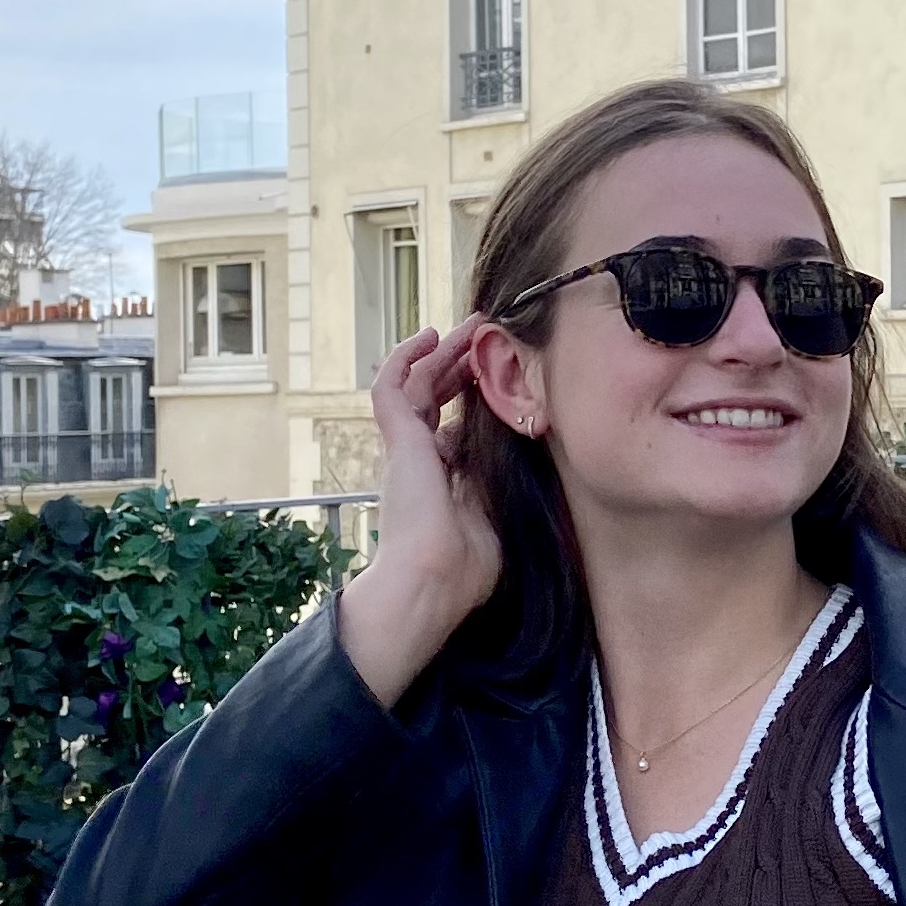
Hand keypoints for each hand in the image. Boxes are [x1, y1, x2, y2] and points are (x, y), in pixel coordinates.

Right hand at [335, 322, 505, 709]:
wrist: (432, 578)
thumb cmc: (466, 565)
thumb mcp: (495, 514)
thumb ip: (498, 481)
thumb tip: (516, 447)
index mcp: (440, 483)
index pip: (453, 431)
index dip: (473, 404)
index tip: (500, 381)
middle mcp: (418, 462)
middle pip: (435, 401)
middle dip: (459, 368)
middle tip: (485, 338)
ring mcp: (405, 450)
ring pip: (417, 386)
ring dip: (442, 353)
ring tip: (469, 327)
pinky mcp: (397, 440)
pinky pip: (390, 387)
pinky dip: (404, 358)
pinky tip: (428, 336)